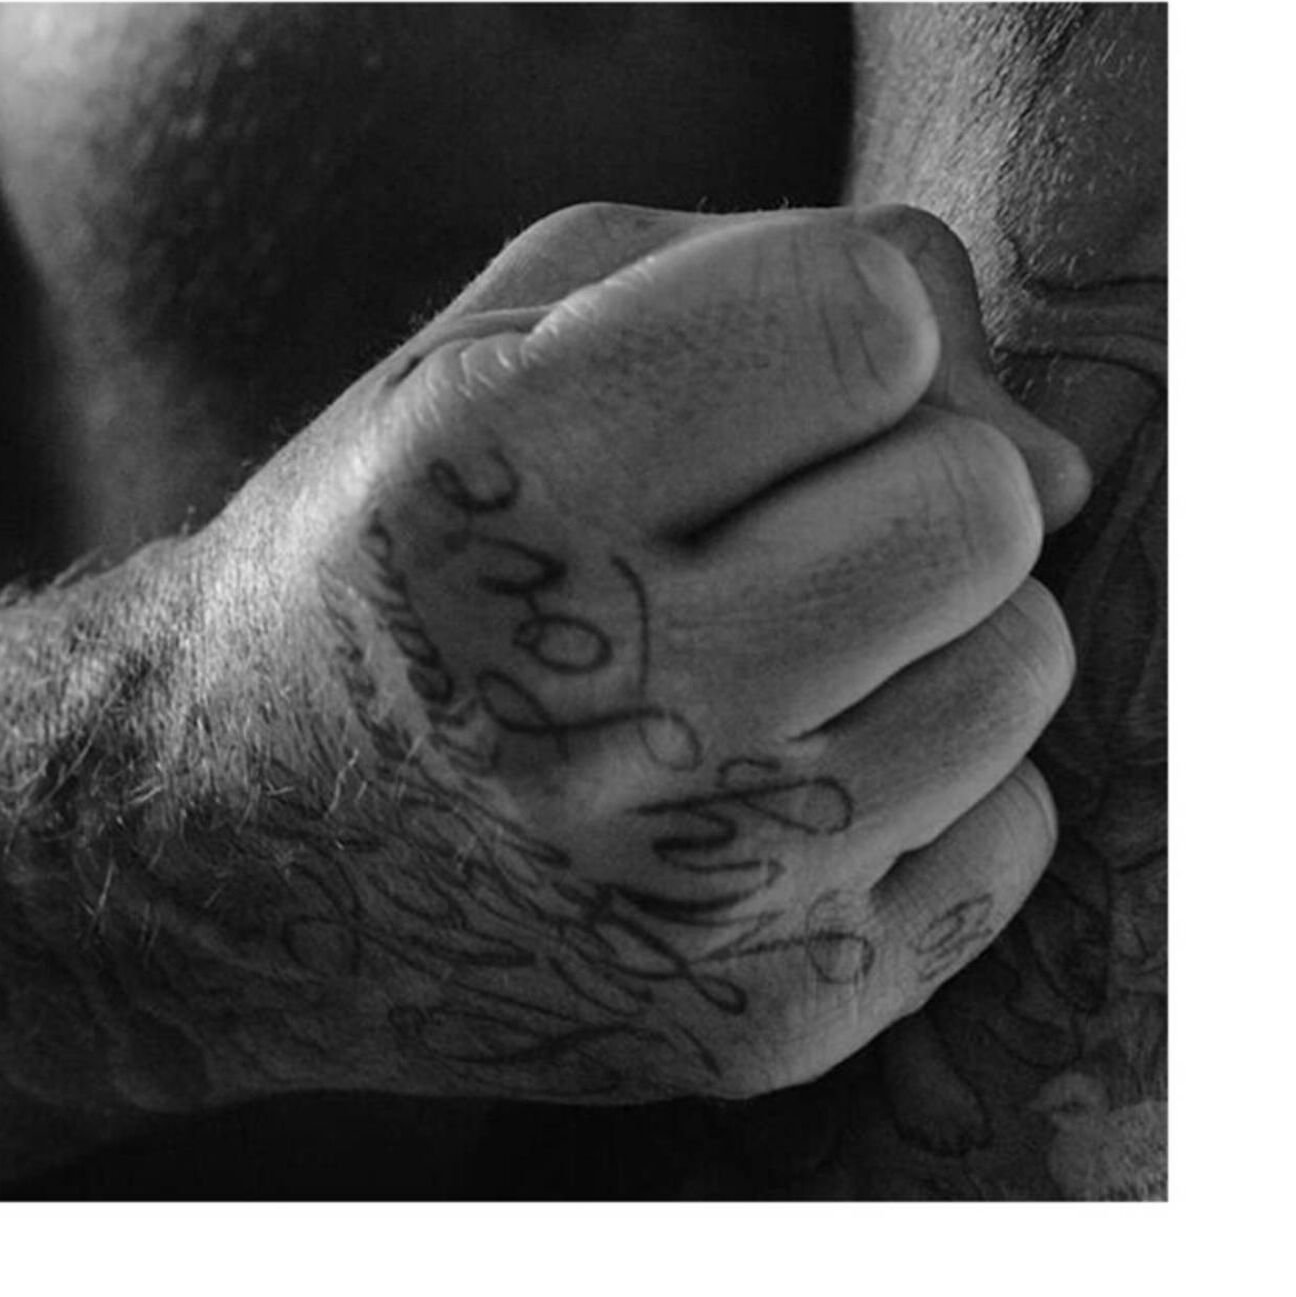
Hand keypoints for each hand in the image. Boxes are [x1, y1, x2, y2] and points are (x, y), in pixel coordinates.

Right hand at [166, 201, 1089, 1103]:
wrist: (234, 853)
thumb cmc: (392, 556)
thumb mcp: (495, 338)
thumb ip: (776, 275)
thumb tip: (1061, 451)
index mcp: (498, 480)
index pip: (866, 321)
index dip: (838, 324)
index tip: (764, 378)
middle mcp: (599, 697)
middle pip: (978, 502)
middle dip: (908, 476)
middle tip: (779, 527)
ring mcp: (695, 885)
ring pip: (1021, 666)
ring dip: (928, 630)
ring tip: (775, 657)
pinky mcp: (767, 1021)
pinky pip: (1009, 831)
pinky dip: (924, 788)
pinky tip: (773, 790)